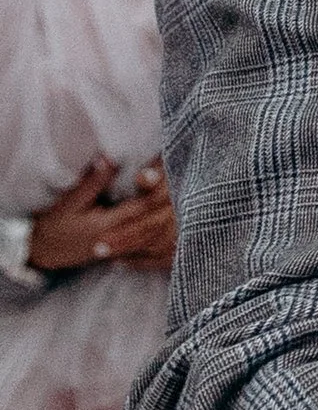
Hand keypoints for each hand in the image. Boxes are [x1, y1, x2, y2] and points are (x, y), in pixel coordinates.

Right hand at [27, 158, 176, 274]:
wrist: (45, 251)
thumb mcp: (69, 201)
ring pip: (155, 233)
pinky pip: (149, 241)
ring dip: (168, 214)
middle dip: (169, 200)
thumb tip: (110, 158)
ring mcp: (123, 247)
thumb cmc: (54, 224)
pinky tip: (171, 215)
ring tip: (179, 192)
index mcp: (107, 226)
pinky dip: (162, 229)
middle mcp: (120, 239)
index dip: (157, 188)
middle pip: (155, 220)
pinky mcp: (123, 249)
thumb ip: (93, 182)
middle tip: (180, 177)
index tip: (167, 168)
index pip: (142, 207)